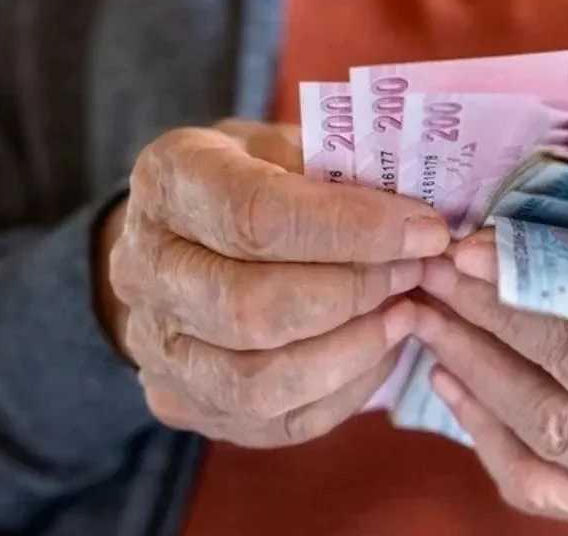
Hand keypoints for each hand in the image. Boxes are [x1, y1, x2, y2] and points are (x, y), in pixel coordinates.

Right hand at [98, 120, 448, 446]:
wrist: (188, 238)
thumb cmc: (258, 179)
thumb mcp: (292, 146)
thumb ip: (344, 170)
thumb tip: (421, 219)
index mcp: (169, 182)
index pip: (255, 217)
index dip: (352, 229)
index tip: (424, 230)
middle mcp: (143, 268)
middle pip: (251, 308)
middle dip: (354, 292)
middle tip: (416, 271)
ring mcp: (155, 348)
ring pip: (258, 381)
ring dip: (353, 350)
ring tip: (405, 314)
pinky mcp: (184, 403)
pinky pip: (276, 421)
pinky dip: (345, 392)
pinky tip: (381, 350)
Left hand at [411, 229, 567, 523]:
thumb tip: (542, 201)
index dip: (551, 283)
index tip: (483, 246)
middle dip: (500, 315)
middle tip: (442, 270)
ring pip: (552, 429)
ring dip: (478, 365)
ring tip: (430, 313)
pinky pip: (536, 483)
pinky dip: (482, 428)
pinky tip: (447, 375)